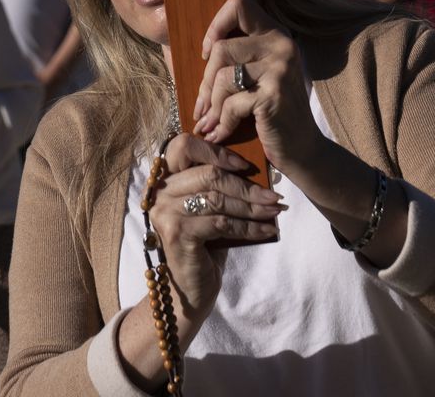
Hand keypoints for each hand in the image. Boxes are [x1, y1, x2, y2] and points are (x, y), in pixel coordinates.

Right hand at [146, 135, 282, 337]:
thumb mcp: (208, 210)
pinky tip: (266, 230)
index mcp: (164, 179)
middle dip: (246, 186)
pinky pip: (220, 222)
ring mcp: (165, 212)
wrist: (190, 289)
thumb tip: (257, 173)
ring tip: (275, 211)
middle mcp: (159, 192)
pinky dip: (248, 227)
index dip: (216, 151)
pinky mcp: (177, 233)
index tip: (245, 165)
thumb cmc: (204, 245)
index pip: (183, 146)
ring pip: (217, 199)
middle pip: (208, 174)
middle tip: (274, 196)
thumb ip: (217, 188)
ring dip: (251, 207)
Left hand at [190, 0, 321, 175]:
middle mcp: (281, 45)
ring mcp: (280, 69)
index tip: (208, 53)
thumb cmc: (272, 110)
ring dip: (211, 106)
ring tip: (208, 122)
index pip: (238, 4)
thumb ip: (237, 55)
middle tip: (201, 106)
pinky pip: (231, 104)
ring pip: (222, 77)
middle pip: (221, 48)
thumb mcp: (259, 75)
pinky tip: (219, 133)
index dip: (216, 25)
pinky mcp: (274, 95)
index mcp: (275, 34)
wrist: (303, 149)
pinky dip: (222, 123)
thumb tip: (193, 47)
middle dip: (205, 82)